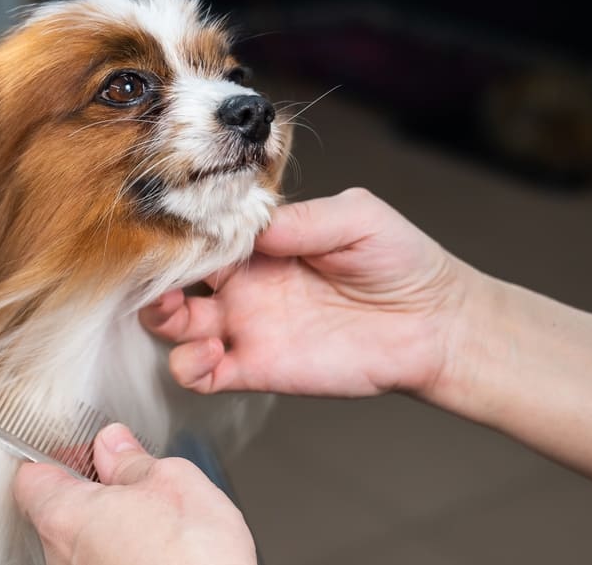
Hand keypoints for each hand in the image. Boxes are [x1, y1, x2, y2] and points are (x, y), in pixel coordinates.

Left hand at [13, 423, 255, 564]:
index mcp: (65, 516)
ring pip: (83, 543)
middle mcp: (62, 556)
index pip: (32, 476)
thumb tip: (117, 446)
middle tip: (130, 479)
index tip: (89, 449)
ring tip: (154, 518)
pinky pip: (102, 564)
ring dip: (111, 526)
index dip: (61, 455)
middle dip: (93, 491)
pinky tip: (158, 549)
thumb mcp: (172, 482)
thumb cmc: (192, 558)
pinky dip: (123, 553)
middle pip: (59, 511)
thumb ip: (133, 461)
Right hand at [141, 187, 475, 397]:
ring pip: (175, 326)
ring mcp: (246, 326)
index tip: (170, 220)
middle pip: (175, 277)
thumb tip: (253, 224)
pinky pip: (203, 374)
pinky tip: (208, 354)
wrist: (434, 324)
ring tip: (176, 313)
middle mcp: (245, 283)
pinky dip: (189, 367)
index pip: (203, 230)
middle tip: (159, 271)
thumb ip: (303, 218)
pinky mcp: (257, 368)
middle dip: (156, 273)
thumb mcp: (357, 217)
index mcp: (261, 242)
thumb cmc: (401, 262)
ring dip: (161, 319)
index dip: (181, 226)